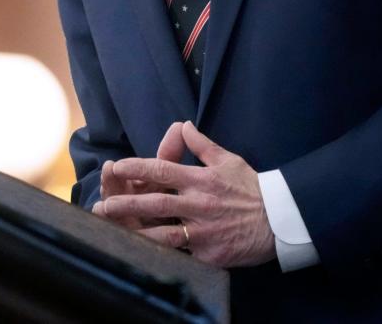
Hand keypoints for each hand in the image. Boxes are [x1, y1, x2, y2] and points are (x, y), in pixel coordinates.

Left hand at [100, 121, 275, 267]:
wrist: (279, 221)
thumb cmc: (251, 188)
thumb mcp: (228, 160)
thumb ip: (201, 145)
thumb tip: (182, 125)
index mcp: (200, 179)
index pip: (162, 169)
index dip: (137, 167)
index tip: (117, 166)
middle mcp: (198, 204)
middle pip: (155, 203)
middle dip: (126, 204)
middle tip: (102, 206)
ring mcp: (203, 231)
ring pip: (162, 233)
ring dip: (136, 232)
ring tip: (113, 232)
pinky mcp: (209, 254)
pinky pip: (181, 254)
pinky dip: (161, 255)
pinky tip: (140, 256)